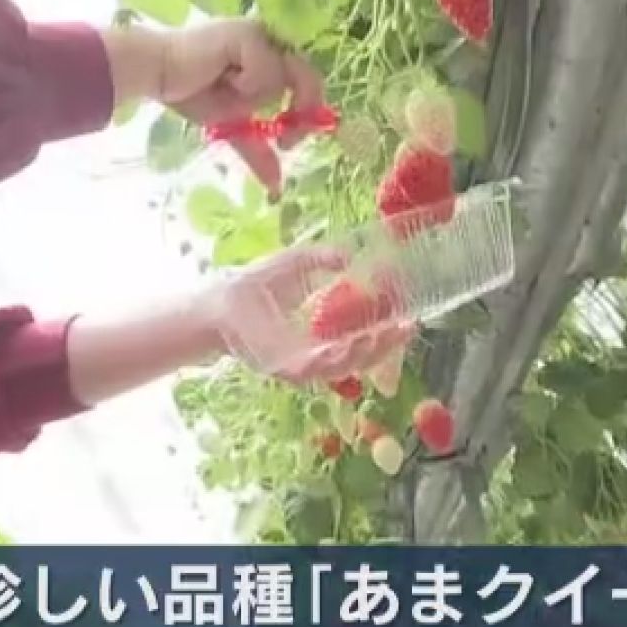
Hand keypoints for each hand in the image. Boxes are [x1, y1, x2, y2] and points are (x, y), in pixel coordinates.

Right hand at [106, 19, 325, 196]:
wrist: (157, 74)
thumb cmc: (189, 91)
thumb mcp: (232, 125)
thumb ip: (256, 148)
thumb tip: (275, 186)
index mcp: (269, 55)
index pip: (307, 81)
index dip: (308, 111)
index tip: (289, 143)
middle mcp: (270, 40)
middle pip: (308, 77)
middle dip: (301, 110)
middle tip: (284, 140)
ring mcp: (261, 34)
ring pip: (285, 77)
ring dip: (256, 97)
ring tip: (227, 89)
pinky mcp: (248, 35)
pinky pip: (266, 72)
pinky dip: (247, 85)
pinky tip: (222, 77)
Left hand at [202, 244, 415, 382]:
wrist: (219, 300)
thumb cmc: (254, 285)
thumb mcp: (296, 264)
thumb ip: (322, 259)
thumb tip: (350, 256)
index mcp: (319, 338)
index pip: (359, 341)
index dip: (384, 335)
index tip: (407, 320)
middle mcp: (312, 357)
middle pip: (357, 359)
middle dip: (384, 347)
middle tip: (407, 329)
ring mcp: (298, 366)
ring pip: (341, 368)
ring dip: (366, 354)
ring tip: (387, 335)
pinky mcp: (282, 369)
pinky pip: (314, 370)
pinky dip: (335, 360)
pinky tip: (353, 345)